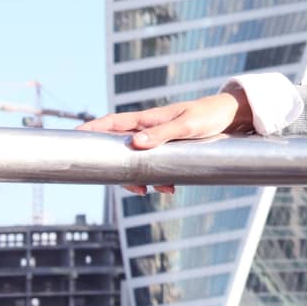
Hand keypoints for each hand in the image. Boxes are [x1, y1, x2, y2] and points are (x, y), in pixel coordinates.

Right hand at [75, 89, 251, 195]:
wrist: (233, 117)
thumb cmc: (209, 115)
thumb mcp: (187, 125)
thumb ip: (162, 134)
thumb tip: (134, 144)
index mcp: (147, 119)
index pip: (111, 123)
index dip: (90, 131)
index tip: (72, 139)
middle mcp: (148, 129)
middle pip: (119, 150)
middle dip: (120, 171)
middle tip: (134, 187)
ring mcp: (158, 140)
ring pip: (137, 162)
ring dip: (142, 178)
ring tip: (159, 190)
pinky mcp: (170, 149)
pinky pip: (154, 167)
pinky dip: (158, 179)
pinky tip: (169, 188)